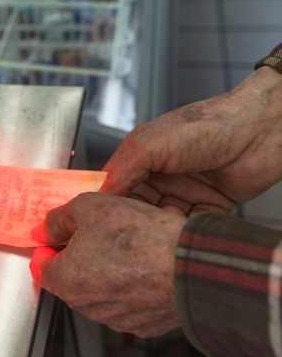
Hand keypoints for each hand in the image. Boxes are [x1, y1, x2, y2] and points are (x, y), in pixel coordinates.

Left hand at [30, 193, 185, 337]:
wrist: (191, 265)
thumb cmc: (141, 237)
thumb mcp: (89, 207)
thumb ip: (59, 218)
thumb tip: (45, 228)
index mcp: (66, 280)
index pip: (41, 267)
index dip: (48, 246)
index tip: (58, 235)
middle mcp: (88, 305)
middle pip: (70, 278)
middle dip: (78, 256)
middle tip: (95, 233)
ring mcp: (117, 318)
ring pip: (99, 290)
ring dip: (105, 270)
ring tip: (125, 245)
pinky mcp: (144, 322)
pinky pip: (127, 301)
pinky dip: (130, 284)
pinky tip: (143, 263)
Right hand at [102, 66, 281, 215]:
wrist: (260, 131)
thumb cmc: (207, 125)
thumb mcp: (151, 143)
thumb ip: (123, 169)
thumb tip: (99, 193)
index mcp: (143, 156)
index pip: (115, 185)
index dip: (106, 202)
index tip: (96, 219)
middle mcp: (162, 174)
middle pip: (137, 206)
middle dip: (133, 219)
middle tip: (126, 232)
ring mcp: (186, 191)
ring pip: (161, 219)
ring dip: (158, 227)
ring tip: (155, 232)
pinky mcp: (209, 206)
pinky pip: (189, 226)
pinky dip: (182, 231)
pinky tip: (179, 231)